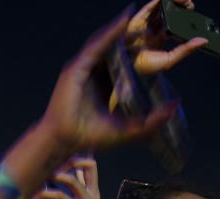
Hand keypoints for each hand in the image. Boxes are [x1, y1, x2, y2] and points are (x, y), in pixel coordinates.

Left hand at [31, 155, 100, 198]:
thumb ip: (71, 192)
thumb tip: (56, 176)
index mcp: (93, 191)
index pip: (91, 166)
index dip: (77, 159)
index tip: (61, 162)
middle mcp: (92, 194)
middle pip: (88, 166)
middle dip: (69, 162)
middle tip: (52, 167)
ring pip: (71, 180)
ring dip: (55, 176)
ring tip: (42, 179)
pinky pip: (60, 196)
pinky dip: (46, 194)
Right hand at [40, 7, 175, 151]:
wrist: (65, 141)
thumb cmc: (90, 136)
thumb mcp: (129, 128)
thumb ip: (153, 120)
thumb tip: (177, 104)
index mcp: (102, 85)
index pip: (121, 61)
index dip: (137, 49)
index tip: (155, 39)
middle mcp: (91, 73)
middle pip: (113, 47)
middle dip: (131, 35)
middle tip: (152, 24)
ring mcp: (82, 69)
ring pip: (104, 42)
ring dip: (121, 28)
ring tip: (140, 14)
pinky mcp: (75, 68)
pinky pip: (95, 46)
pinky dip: (109, 33)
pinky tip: (123, 23)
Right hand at [127, 0, 207, 74]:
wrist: (128, 70)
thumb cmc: (145, 67)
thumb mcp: (169, 59)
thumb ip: (185, 50)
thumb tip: (202, 41)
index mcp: (159, 36)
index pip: (173, 21)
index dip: (183, 15)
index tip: (192, 12)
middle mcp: (152, 28)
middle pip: (167, 12)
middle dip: (180, 6)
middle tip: (190, 5)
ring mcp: (145, 24)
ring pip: (160, 8)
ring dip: (172, 2)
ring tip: (184, 1)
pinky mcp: (138, 21)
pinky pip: (149, 7)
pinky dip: (159, 2)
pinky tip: (168, 1)